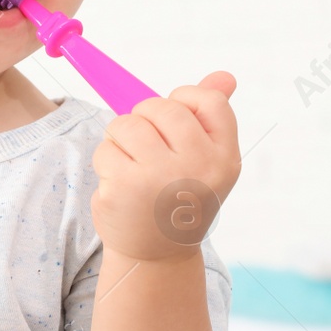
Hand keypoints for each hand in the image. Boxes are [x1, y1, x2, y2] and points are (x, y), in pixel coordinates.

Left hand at [90, 71, 240, 262]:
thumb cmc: (180, 198)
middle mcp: (197, 166)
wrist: (157, 256)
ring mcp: (159, 177)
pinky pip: (105, 148)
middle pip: (160, 106)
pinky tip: (121, 186)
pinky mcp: (124, 187)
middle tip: (148, 149)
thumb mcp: (206, 161)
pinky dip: (106, 162)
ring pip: (126, 123)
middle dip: (145, 119)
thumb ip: (210, 116)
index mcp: (224, 157)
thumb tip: (224, 75)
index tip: (174, 122)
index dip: (185, 100)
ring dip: (121, 140)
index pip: (209, 100)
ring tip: (133, 166)